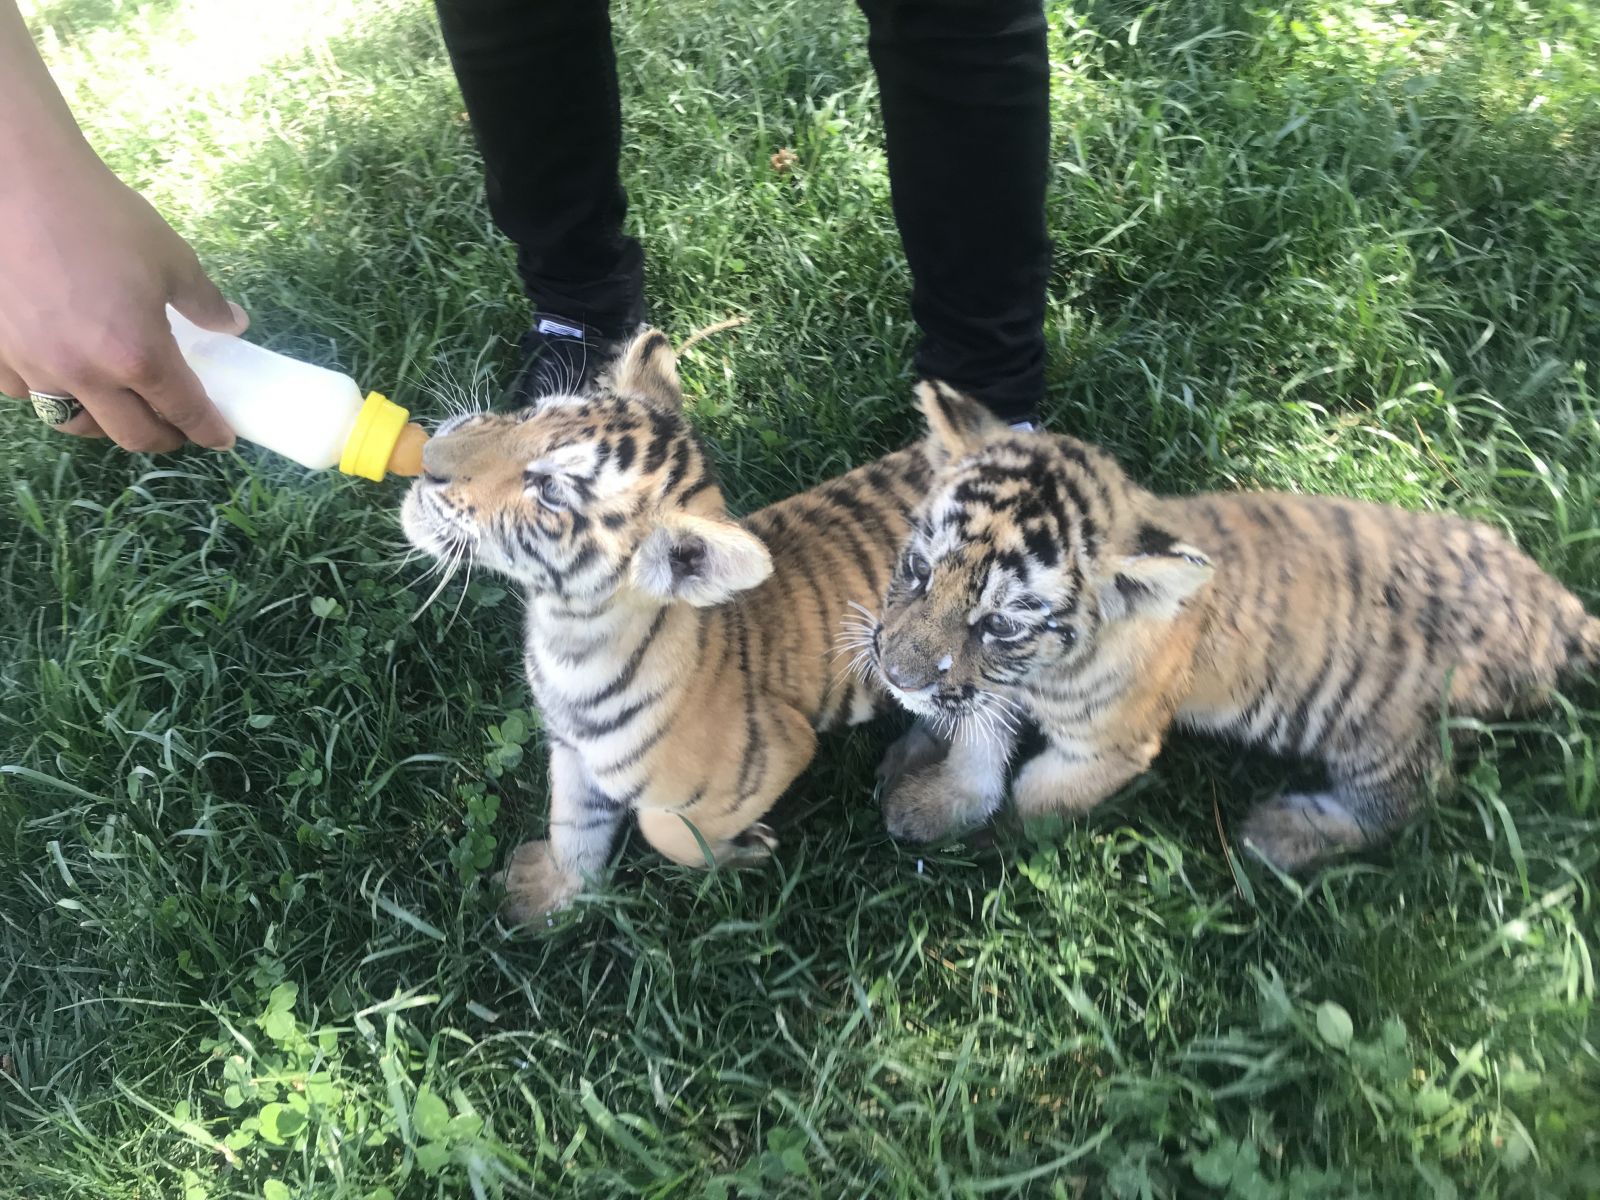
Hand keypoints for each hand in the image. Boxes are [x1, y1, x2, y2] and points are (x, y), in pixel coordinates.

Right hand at [0, 164, 247, 452]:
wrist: (15, 181)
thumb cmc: (100, 215)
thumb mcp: (171, 258)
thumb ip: (204, 301)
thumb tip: (232, 323)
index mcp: (138, 357)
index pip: (182, 411)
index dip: (207, 430)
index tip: (219, 438)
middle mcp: (85, 374)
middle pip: (130, 434)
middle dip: (162, 437)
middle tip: (176, 427)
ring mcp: (34, 365)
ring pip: (73, 422)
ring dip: (104, 425)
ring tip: (120, 409)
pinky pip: (23, 391)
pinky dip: (47, 392)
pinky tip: (60, 374)